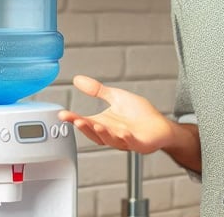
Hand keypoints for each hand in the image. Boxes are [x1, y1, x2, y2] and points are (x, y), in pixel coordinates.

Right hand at [57, 75, 175, 153]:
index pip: (86, 122)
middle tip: (76, 120)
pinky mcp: (140, 143)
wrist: (160, 126)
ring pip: (111, 139)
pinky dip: (126, 138)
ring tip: (96, 125)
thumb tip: (78, 79)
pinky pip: (132, 142)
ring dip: (103, 133)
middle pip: (95, 133)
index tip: (63, 114)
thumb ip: (97, 90)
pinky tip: (123, 132)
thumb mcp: (116, 97)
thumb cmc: (139, 114)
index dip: (74, 119)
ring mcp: (125, 140)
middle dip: (85, 128)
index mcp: (104, 124)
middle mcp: (112, 134)